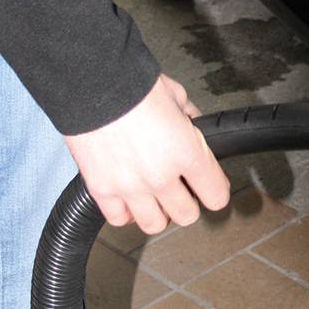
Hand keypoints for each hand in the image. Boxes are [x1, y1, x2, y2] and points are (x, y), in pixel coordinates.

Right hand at [64, 74, 229, 234]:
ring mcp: (131, 187)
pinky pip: (120, 219)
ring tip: (154, 198)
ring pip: (154, 224)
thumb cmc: (133, 84)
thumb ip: (189, 114)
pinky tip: (128, 199)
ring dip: (158, 213)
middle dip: (187, 203)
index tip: (210, 187)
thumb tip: (193, 121)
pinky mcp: (101, 189)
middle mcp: (161, 176)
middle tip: (180, 190)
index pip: (216, 195)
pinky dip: (126, 212)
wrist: (92, 83)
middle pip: (187, 215)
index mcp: (187, 152)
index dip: (216, 191)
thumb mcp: (175, 93)